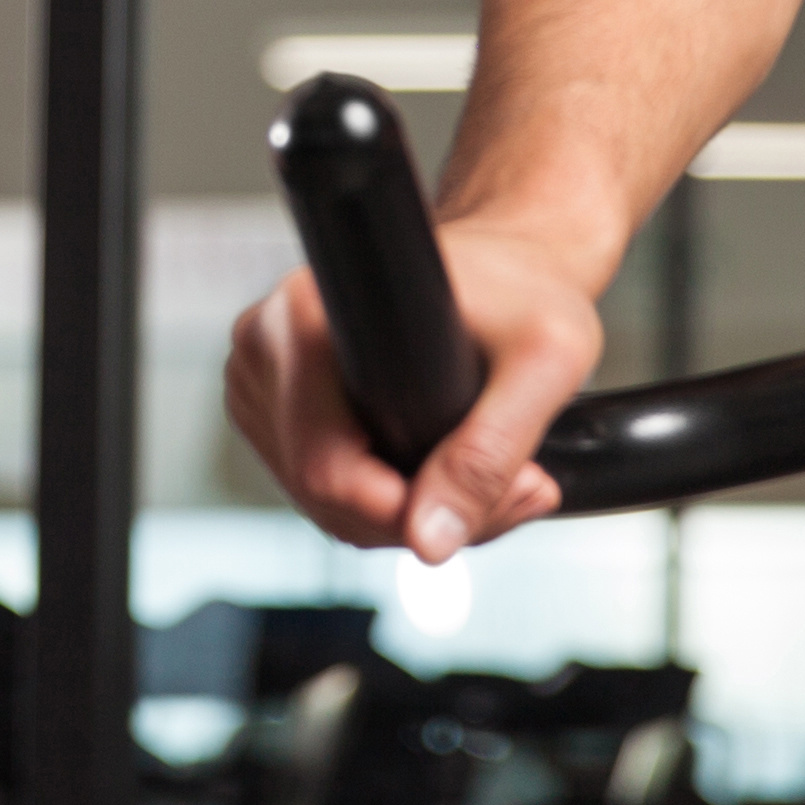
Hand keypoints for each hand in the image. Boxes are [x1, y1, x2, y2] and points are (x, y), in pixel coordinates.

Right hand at [223, 224, 605, 563]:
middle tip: (517, 486)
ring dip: (407, 512)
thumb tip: (429, 541)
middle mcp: (268, 345)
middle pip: (321, 494)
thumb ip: (488, 455)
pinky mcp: (274, 405)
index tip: (489, 498)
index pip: (325, 468)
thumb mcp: (542, 365)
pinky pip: (320, 489)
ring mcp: (262, 378)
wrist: (509, 264)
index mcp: (307, 317)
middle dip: (422, 515)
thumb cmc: (527, 290)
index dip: (407, 510)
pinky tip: (436, 464)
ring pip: (320, 502)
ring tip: (484, 470)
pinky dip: (383, 498)